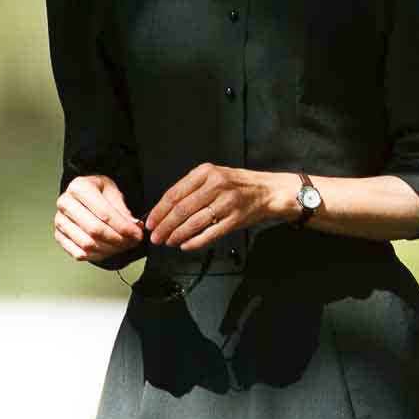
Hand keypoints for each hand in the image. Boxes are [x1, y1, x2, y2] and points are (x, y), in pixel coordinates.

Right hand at [54, 174, 144, 263]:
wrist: (81, 194)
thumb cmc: (97, 191)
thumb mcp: (112, 191)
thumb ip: (122, 209)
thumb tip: (134, 226)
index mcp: (79, 187)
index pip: (104, 213)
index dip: (123, 227)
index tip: (137, 233)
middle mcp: (65, 204)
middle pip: (95, 230)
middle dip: (118, 239)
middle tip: (133, 241)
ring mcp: (60, 222)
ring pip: (87, 244)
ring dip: (110, 249)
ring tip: (123, 246)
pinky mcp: (59, 236)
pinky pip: (79, 253)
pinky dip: (97, 256)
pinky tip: (109, 250)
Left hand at [147, 163, 282, 250]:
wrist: (268, 191)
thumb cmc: (238, 185)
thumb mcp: (214, 176)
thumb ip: (191, 189)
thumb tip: (164, 210)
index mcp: (206, 172)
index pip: (175, 193)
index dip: (159, 211)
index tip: (150, 223)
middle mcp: (216, 185)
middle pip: (182, 209)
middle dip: (165, 226)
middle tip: (156, 237)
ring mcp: (227, 202)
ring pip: (194, 222)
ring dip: (177, 235)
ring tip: (169, 242)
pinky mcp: (235, 219)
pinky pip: (210, 233)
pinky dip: (195, 242)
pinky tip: (186, 246)